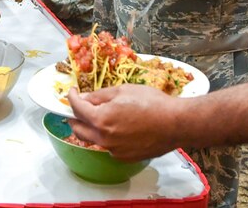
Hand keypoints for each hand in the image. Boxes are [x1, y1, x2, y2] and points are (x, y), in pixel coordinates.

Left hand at [68, 85, 182, 160]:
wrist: (175, 123)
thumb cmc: (152, 103)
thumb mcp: (123, 90)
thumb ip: (99, 95)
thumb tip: (84, 97)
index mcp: (101, 120)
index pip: (77, 108)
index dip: (71, 97)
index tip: (73, 92)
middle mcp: (104, 139)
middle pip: (78, 129)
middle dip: (75, 116)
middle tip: (80, 106)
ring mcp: (114, 150)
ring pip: (94, 139)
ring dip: (92, 127)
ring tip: (102, 115)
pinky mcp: (124, 157)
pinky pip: (108, 146)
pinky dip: (108, 136)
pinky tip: (120, 127)